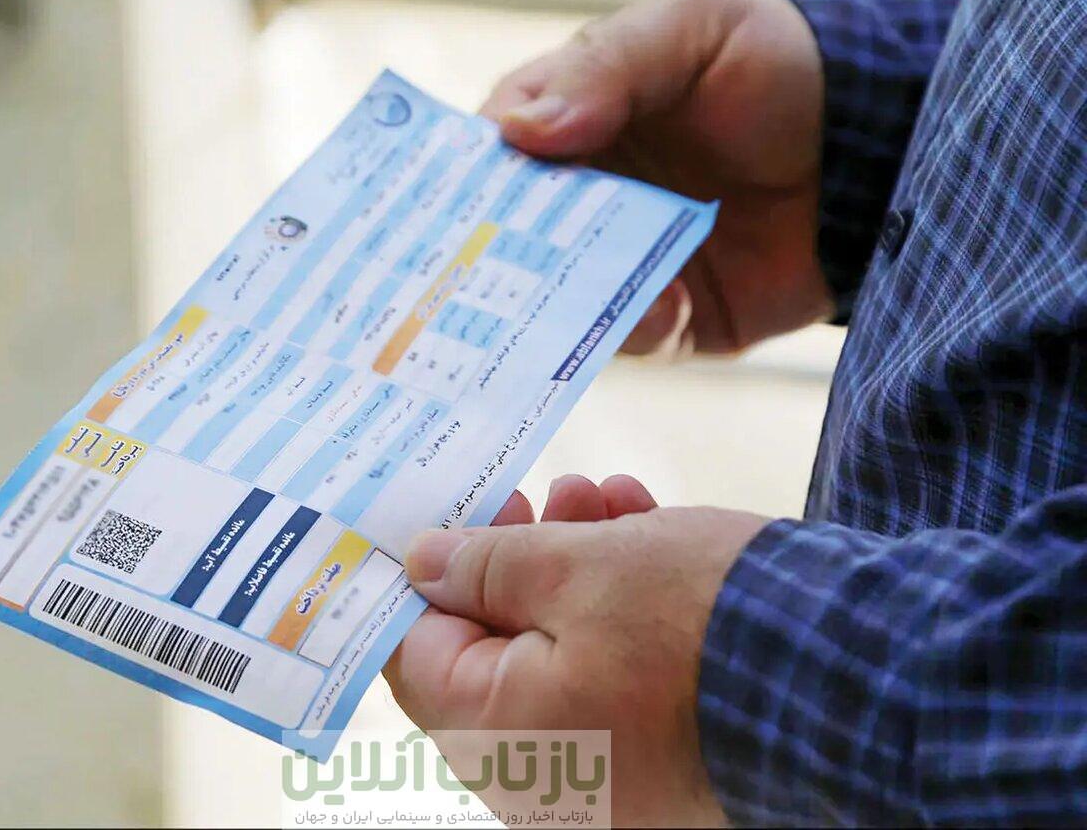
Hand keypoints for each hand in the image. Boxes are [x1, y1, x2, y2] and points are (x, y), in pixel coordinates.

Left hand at [383, 476, 769, 826]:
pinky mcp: (662, 764)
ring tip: (605, 498)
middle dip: (517, 559)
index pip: (418, 655)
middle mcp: (544, 780)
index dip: (426, 576)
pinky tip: (644, 538)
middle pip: (494, 653)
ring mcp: (606, 779)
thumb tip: (424, 563)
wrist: (859, 681)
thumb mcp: (580, 567)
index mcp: (501, 742)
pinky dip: (619, 613)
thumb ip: (487, 565)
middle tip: (542, 496)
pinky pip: (612, 682)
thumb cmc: (706, 623)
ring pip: (559, 656)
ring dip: (574, 570)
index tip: (449, 517)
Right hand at [482, 0, 832, 355]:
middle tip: (465, 266)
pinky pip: (625, 335)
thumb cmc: (775, 71)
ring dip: (549, 298)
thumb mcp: (690, 34)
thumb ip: (607, 70)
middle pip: (508, 229)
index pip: (498, 144)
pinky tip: (655, 305)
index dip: (472, 166)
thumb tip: (519, 132)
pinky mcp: (664, 317)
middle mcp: (584, 195)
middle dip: (486, 248)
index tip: (460, 187)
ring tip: (557, 295)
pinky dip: (628, 327)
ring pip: (554, 292)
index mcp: (574, 118)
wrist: (875, 154)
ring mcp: (619, 260)